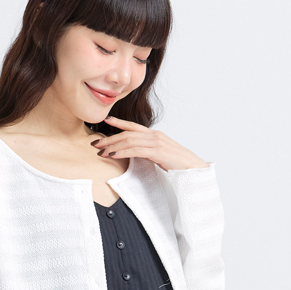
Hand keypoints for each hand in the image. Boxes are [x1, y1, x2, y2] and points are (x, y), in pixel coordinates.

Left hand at [91, 116, 208, 171]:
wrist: (194, 168)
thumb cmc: (179, 164)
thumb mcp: (161, 155)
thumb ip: (150, 152)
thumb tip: (138, 154)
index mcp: (155, 135)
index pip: (133, 126)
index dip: (119, 123)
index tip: (106, 121)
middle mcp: (154, 135)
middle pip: (127, 133)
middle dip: (110, 137)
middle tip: (96, 142)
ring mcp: (156, 142)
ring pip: (129, 140)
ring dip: (112, 145)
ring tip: (100, 151)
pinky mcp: (157, 151)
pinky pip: (135, 149)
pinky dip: (122, 151)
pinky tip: (113, 154)